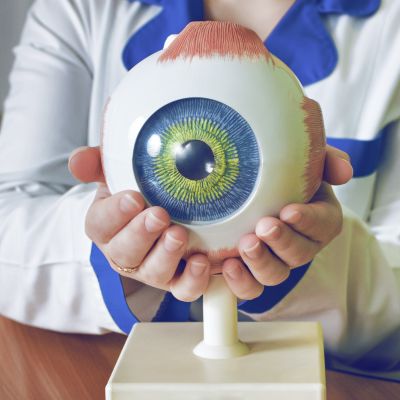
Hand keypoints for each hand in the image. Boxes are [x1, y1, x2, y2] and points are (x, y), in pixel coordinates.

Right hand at [68, 146, 209, 301]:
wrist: (162, 207)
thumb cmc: (135, 190)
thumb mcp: (114, 171)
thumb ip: (95, 163)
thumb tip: (78, 162)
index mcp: (105, 226)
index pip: (100, 224)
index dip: (115, 214)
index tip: (133, 198)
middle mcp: (124, 252)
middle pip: (125, 252)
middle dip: (141, 234)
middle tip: (159, 215)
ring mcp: (150, 269)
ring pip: (153, 273)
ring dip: (166, 255)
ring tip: (178, 235)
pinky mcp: (176, 280)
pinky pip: (183, 289)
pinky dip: (193, 280)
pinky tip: (202, 261)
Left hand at [221, 145, 352, 299]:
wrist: (243, 186)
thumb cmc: (279, 175)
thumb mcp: (303, 160)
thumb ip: (325, 160)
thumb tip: (344, 171)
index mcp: (317, 219)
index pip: (324, 224)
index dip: (308, 221)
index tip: (289, 211)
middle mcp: (299, 245)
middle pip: (300, 254)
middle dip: (283, 242)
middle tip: (265, 226)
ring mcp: (274, 261)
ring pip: (276, 275)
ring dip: (261, 262)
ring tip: (245, 244)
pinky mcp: (249, 272)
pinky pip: (250, 287)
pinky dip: (241, 281)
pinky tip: (229, 266)